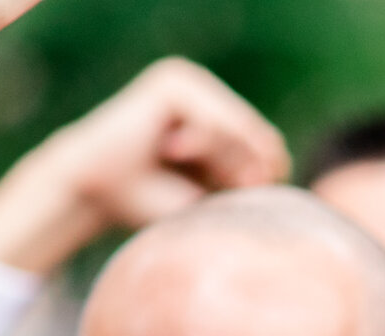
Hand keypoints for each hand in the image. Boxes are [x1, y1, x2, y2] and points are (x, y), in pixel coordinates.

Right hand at [0, 59, 289, 273]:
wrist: (96, 193)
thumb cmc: (151, 205)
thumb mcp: (213, 197)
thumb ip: (250, 180)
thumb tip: (288, 169)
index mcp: (216, 118)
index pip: (269, 149)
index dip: (253, 180)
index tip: (209, 190)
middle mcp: (206, 94)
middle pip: (262, 140)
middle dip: (235, 170)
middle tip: (185, 172)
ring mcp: (192, 83)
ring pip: (245, 132)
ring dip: (216, 161)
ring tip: (172, 158)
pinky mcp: (177, 81)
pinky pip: (220, 119)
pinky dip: (203, 143)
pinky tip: (168, 147)